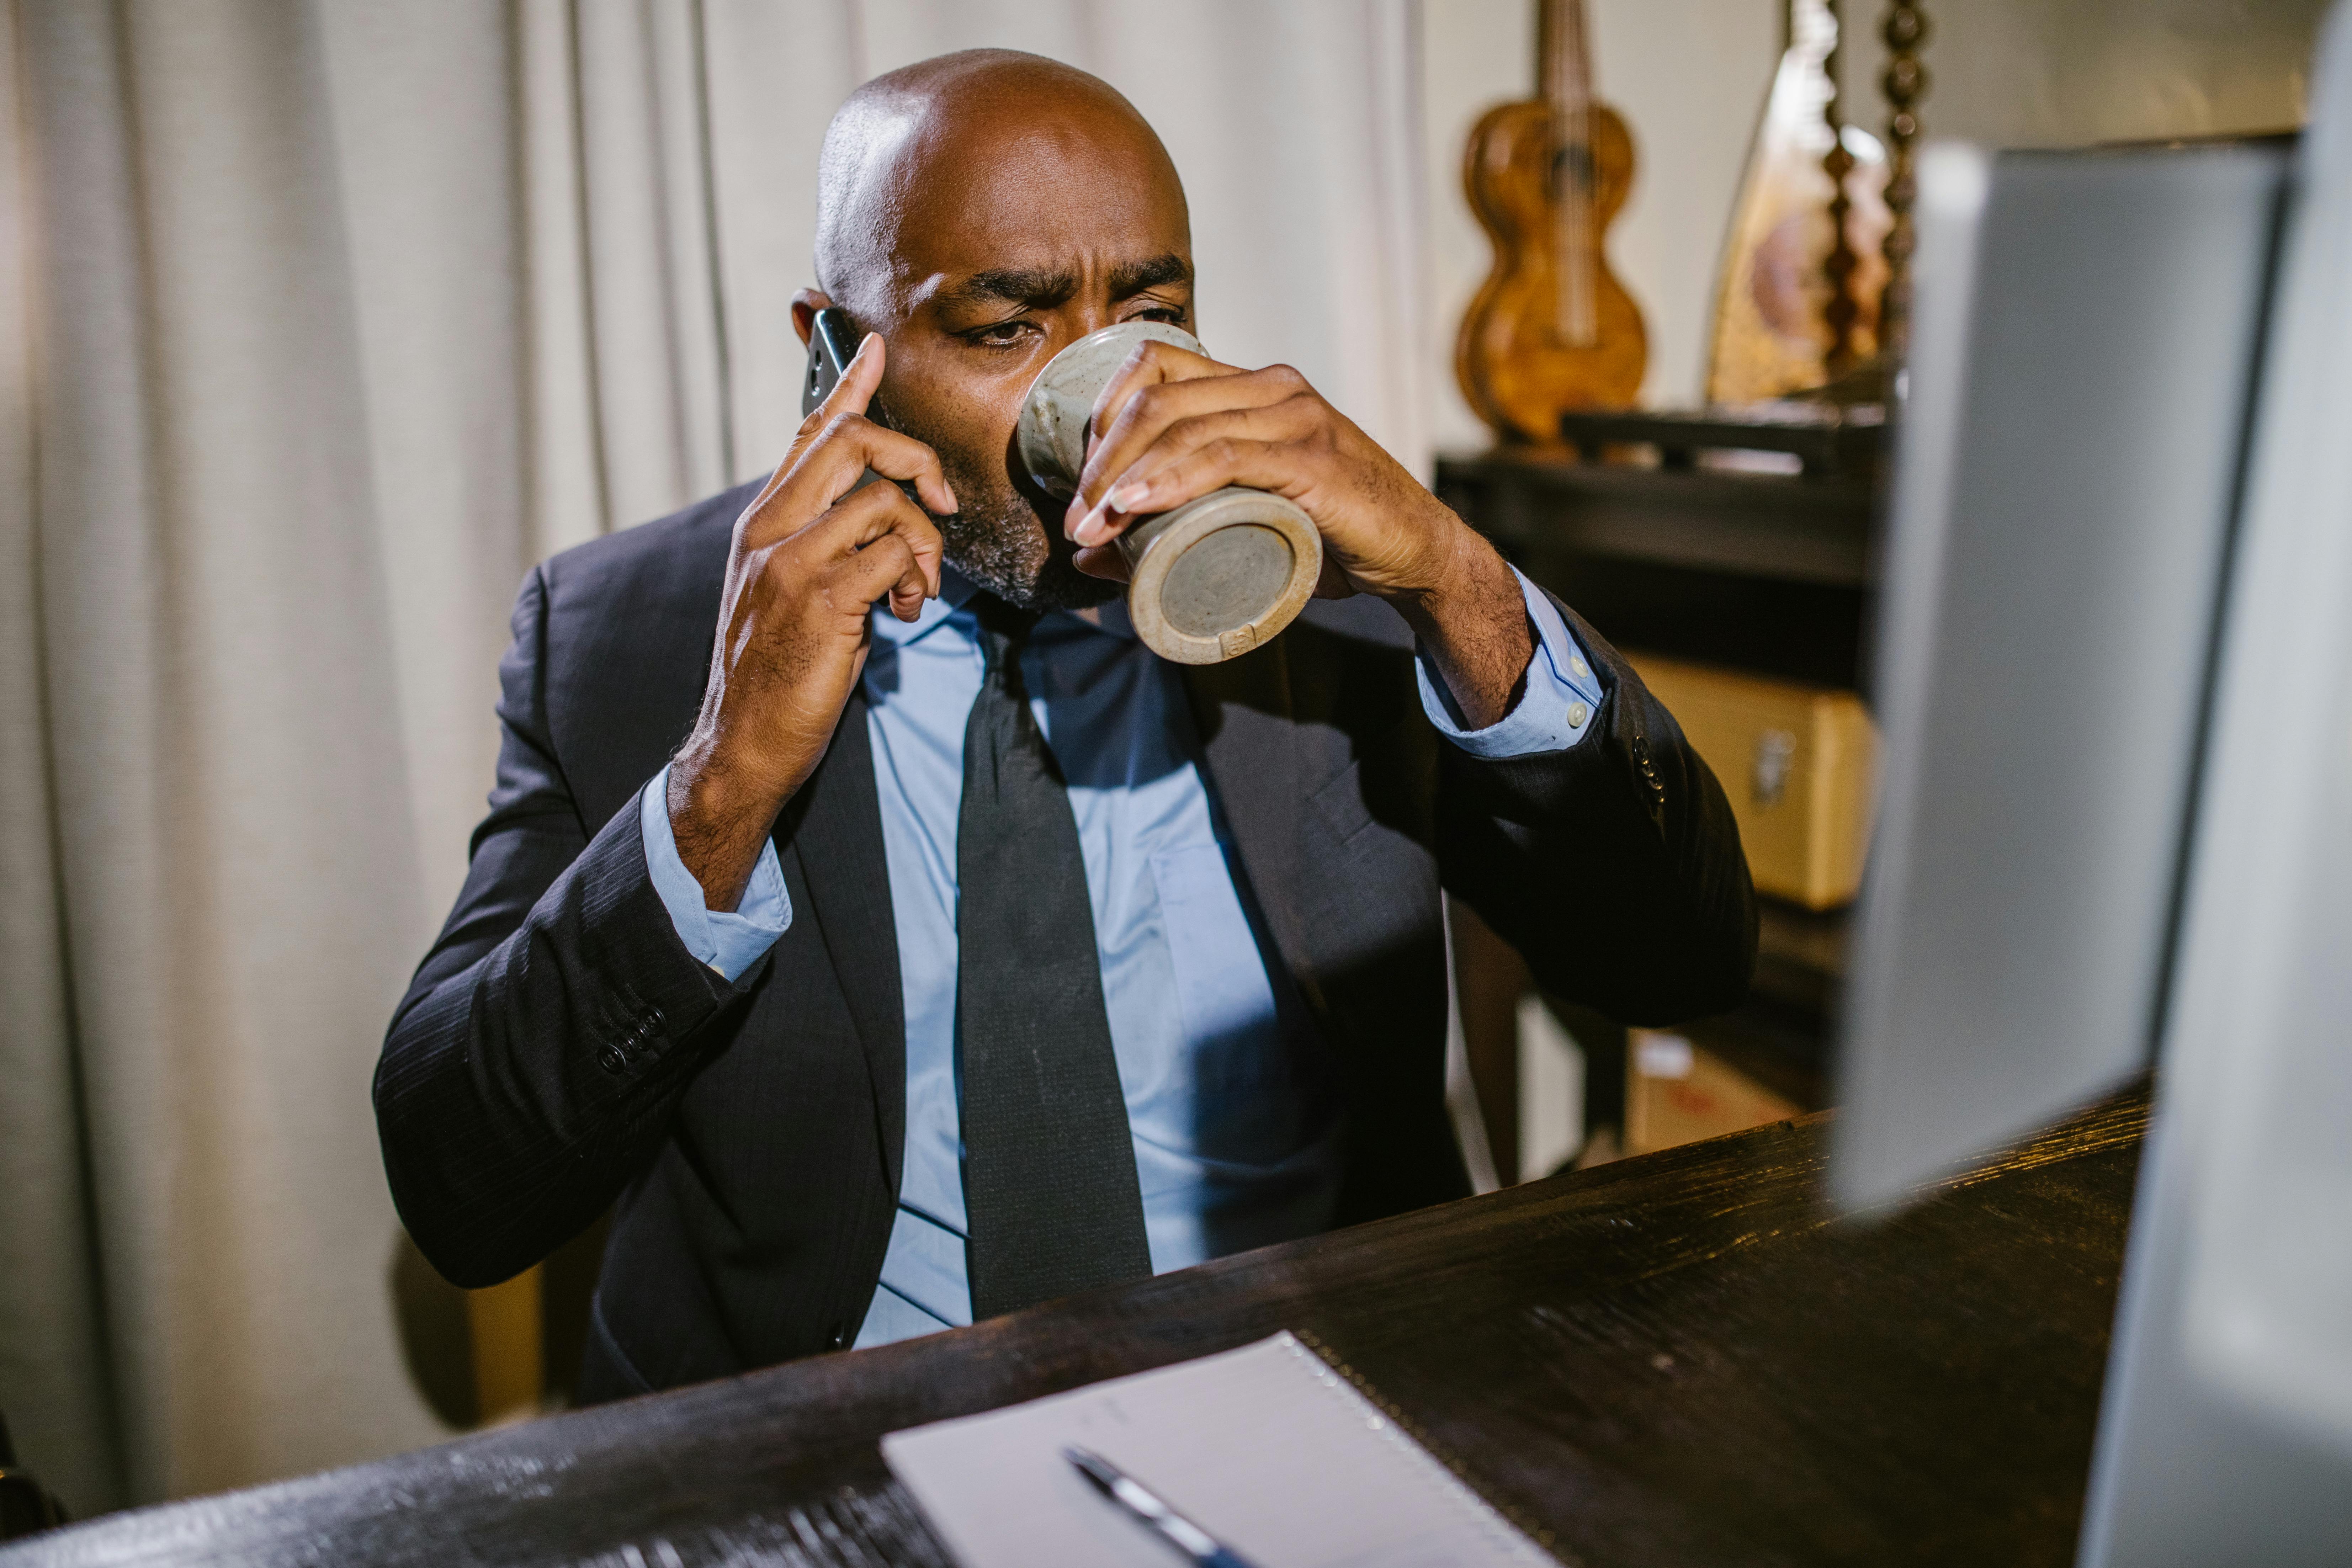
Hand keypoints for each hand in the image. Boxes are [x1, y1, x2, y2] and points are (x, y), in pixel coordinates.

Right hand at [668, 334, 954, 910]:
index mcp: (763, 522)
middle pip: (855, 442)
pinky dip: (917, 581)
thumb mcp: (794, 590)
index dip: (849, 386)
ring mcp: (790, 561)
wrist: (744, 742)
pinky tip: (903, 614)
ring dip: (924, 544)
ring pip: (886, 501)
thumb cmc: (779, 670)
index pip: (810, 433)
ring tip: (914, 590)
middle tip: (940, 505)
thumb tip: (881, 512)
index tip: (876, 350)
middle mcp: (770, 529)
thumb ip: (825, 543)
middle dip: (916, 461)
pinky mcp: (819, 598)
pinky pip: (894, 555)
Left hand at [1061, 340, 1532, 725]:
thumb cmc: (1326, 537)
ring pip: (1182, 424)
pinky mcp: (1313, 457)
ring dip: (1124, 476)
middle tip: (1078, 517)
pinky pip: (1224, 456)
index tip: (1082, 479)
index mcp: (1254, 386)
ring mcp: (1296, 416)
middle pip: (1156, 396)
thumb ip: (1172, 526)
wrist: (1414, 554)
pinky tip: (1137, 503)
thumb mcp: (1241, 521)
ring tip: (1095, 524)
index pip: (1153, 368)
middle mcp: (1274, 387)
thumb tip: (1086, 551)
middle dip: (1102, 457)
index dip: (1103, 416)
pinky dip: (1170, 480)